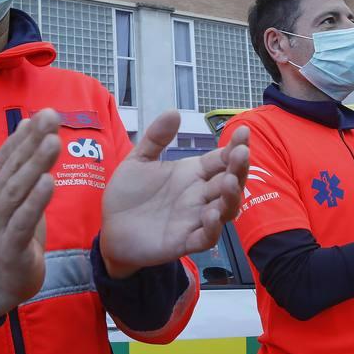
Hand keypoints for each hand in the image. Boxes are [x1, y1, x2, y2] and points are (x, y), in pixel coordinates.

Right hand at [0, 112, 62, 318]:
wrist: (2, 278)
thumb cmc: (14, 230)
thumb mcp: (18, 194)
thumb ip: (21, 162)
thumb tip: (28, 123)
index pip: (9, 153)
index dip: (27, 133)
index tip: (48, 112)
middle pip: (13, 167)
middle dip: (33, 141)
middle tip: (51, 118)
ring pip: (17, 190)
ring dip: (35, 165)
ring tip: (53, 143)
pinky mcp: (9, 244)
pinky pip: (22, 220)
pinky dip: (35, 201)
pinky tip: (49, 183)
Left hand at [100, 111, 249, 277]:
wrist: (110, 228)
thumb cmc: (128, 195)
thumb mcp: (139, 160)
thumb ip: (156, 138)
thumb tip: (174, 111)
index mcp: (192, 173)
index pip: (221, 159)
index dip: (234, 146)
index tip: (243, 132)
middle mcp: (199, 195)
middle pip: (229, 181)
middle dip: (238, 168)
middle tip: (242, 154)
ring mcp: (194, 219)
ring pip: (225, 209)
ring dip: (231, 196)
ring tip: (229, 182)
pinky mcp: (184, 242)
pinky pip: (205, 237)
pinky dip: (212, 228)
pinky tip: (211, 215)